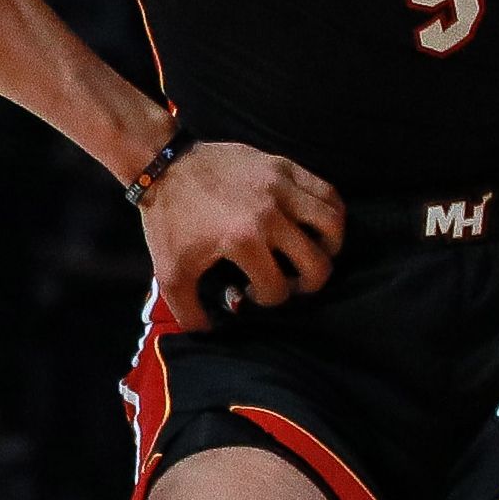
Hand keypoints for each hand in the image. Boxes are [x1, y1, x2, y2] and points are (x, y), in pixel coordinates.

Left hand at [141, 142, 343, 328]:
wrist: (165, 167)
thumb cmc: (169, 221)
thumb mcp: (169, 273)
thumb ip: (188, 312)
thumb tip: (210, 333)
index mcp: (244, 240)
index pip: (277, 288)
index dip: (267, 299)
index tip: (251, 290)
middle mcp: (270, 214)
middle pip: (316, 263)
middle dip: (307, 284)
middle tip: (292, 282)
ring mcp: (281, 186)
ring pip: (333, 223)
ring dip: (330, 247)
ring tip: (314, 253)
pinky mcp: (284, 165)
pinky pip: (327, 191)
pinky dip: (332, 212)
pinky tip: (317, 224)